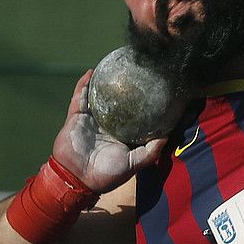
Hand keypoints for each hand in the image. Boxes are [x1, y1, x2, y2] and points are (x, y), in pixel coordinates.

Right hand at [51, 71, 167, 191]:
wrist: (78, 178)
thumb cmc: (107, 174)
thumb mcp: (134, 163)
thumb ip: (150, 151)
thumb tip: (166, 136)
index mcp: (122, 134)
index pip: (135, 116)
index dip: (143, 105)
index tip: (155, 90)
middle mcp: (108, 125)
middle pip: (118, 102)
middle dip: (124, 88)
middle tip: (135, 72)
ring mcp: (91, 120)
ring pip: (98, 96)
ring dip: (103, 82)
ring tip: (113, 65)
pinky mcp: (77, 117)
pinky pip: (80, 97)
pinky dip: (84, 84)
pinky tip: (92, 72)